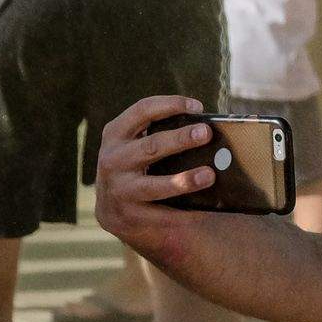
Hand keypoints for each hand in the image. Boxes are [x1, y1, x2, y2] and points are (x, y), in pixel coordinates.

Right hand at [93, 95, 215, 259]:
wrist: (112, 210)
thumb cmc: (136, 167)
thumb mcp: (137, 145)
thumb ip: (160, 134)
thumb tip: (208, 132)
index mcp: (116, 134)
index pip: (142, 110)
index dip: (170, 104)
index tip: (198, 107)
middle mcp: (113, 160)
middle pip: (151, 146)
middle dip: (180, 139)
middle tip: (207, 133)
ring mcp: (119, 189)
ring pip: (154, 185)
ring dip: (183, 180)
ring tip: (210, 175)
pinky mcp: (129, 216)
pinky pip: (162, 216)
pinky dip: (187, 215)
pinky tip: (208, 212)